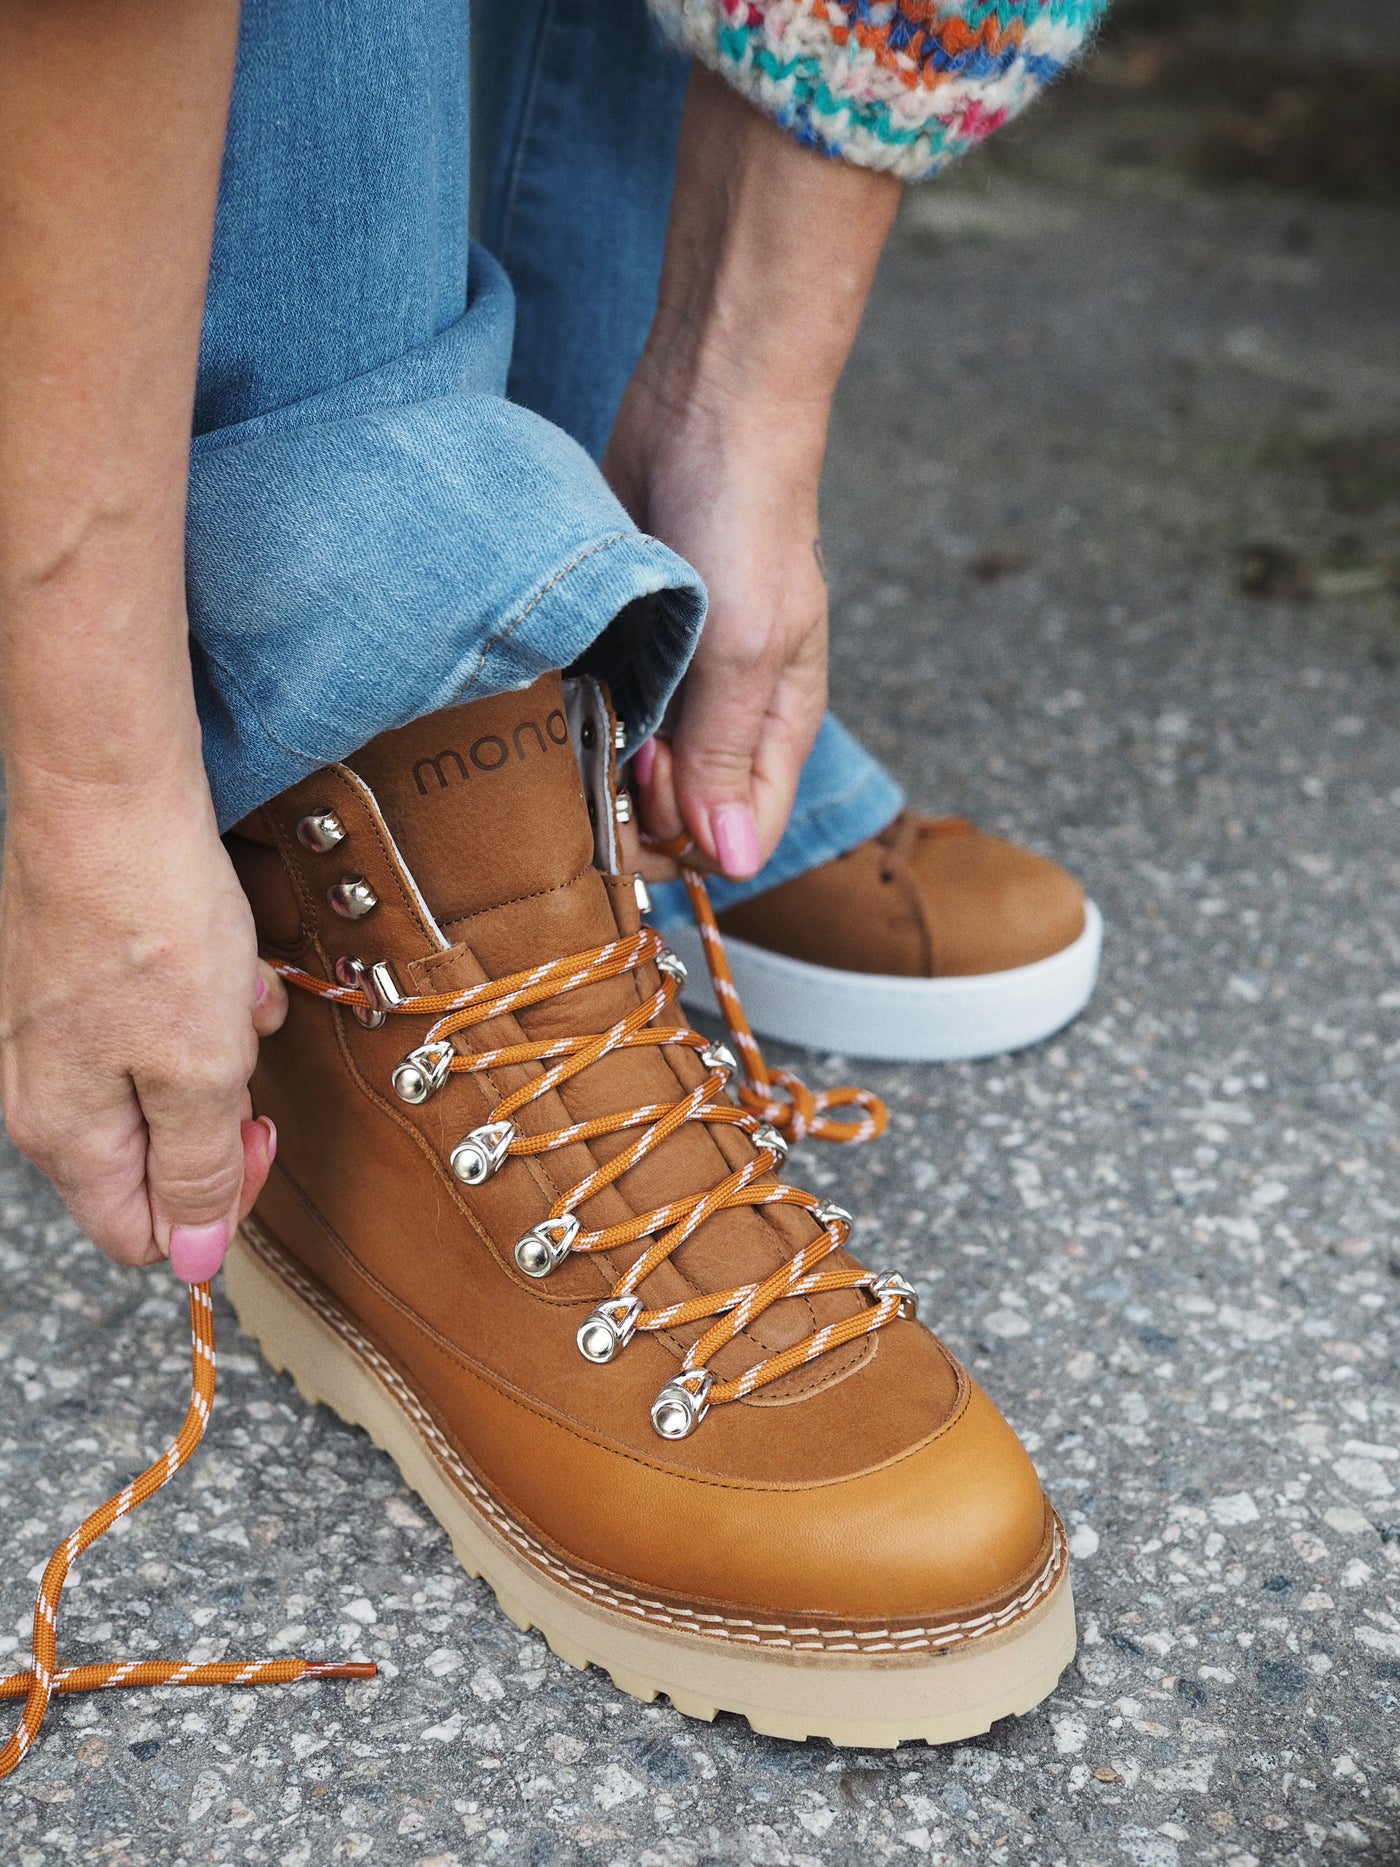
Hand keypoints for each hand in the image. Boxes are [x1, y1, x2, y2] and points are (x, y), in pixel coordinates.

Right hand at [0, 772, 286, 1277]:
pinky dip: (206, 996)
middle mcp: (48, 1092)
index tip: (254, 1140)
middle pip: (157, 1154)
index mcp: (67, 1135)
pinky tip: (222, 957)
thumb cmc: (150, 926)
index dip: (214, 1206)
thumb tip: (194, 1261)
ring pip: (168, 1079)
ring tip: (233, 991)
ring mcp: (59, 1032)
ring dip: (221, 1046)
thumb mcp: (200, 1071)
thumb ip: (197, 1171)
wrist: (110, 796)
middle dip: (222, 1112)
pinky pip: (161, 1018)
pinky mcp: (83, 980)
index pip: (141, 1234)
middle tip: (244, 1057)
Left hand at [598, 65, 898, 879]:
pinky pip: (587, 706)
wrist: (704, 403)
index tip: (626, 823)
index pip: (731, 840)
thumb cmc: (749, 519)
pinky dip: (564, 714)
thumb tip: (732, 865)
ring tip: (559, 734)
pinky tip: (541, 701)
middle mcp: (722, 717)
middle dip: (626, 811)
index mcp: (774, 730)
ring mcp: (669, 681)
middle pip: (671, 814)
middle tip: (588, 767)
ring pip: (622, 765)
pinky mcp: (620, 642)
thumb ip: (725, 757)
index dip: (674, 852)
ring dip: (587, 767)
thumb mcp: (744, 649)